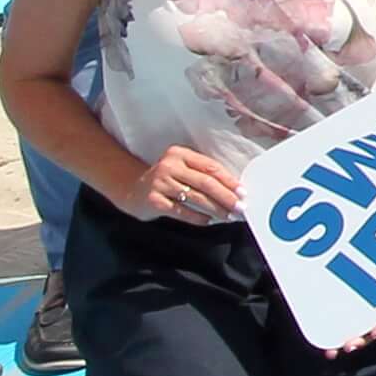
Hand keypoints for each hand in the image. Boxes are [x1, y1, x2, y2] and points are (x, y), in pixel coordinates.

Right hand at [131, 144, 248, 223]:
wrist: (132, 190)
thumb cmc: (165, 180)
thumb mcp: (181, 169)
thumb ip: (202, 175)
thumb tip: (233, 190)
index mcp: (180, 154)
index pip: (210, 167)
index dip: (229, 180)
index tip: (243, 192)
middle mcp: (169, 166)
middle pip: (205, 182)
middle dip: (226, 197)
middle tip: (240, 207)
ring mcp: (160, 183)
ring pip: (195, 198)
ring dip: (216, 209)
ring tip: (228, 216)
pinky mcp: (154, 200)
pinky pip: (182, 211)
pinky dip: (197, 217)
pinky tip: (208, 221)